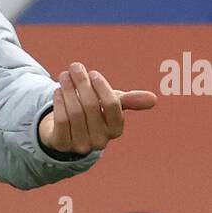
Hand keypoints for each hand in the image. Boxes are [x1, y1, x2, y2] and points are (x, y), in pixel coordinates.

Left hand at [38, 62, 156, 154]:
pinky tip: (58, 91)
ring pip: (74, 112)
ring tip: (64, 75)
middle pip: (91, 106)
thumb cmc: (92, 113)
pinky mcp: (62, 145)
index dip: (101, 87)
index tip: (92, 73)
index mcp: (116, 129)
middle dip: (82, 83)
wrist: (65, 131)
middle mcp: (100, 141)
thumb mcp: (110, 104)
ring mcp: (80, 145)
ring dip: (68, 89)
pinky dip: (59, 102)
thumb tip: (153, 99)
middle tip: (75, 67)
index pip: (112, 105)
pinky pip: (61, 120)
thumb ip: (129, 100)